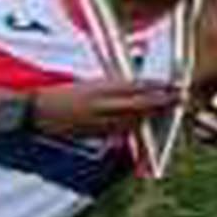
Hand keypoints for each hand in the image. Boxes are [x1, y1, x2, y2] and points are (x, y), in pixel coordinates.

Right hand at [32, 75, 184, 142]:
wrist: (36, 112)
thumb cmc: (60, 93)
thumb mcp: (88, 83)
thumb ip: (112, 86)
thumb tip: (135, 86)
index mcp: (100, 89)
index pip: (136, 87)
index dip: (157, 87)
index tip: (173, 84)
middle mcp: (102, 106)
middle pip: (140, 104)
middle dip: (162, 102)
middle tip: (180, 98)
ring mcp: (99, 121)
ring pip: (134, 119)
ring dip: (153, 115)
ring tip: (169, 110)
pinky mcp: (94, 133)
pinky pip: (121, 131)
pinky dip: (136, 126)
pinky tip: (145, 123)